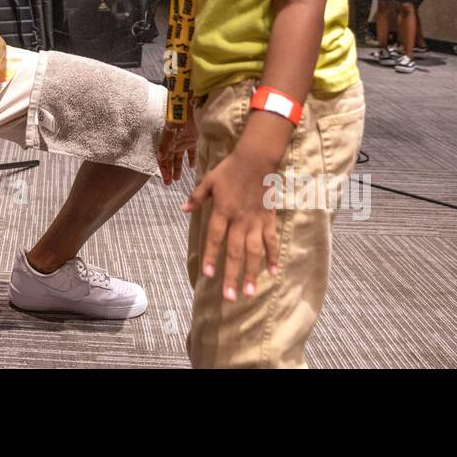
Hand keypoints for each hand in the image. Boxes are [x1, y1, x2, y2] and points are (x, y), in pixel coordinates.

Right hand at [157, 109, 197, 185]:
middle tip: (169, 183)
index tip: (166, 180)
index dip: (163, 170)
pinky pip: (191, 152)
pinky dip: (191, 159)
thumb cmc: (177, 120)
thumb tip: (160, 158)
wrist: (188, 109)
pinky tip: (191, 167)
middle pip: (170, 161)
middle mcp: (173, 145)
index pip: (163, 160)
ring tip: (177, 179)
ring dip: (178, 168)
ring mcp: (182, 143)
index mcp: (166, 143)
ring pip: (178, 158)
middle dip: (169, 172)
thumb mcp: (169, 133)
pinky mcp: (192, 140)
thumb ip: (165, 146)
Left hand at [183, 144, 279, 300]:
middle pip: (235, 251)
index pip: (215, 237)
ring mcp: (256, 221)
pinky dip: (273, 257)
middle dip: (232, 275)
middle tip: (230, 297)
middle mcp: (239, 219)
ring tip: (249, 292)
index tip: (208, 275)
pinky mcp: (268, 220)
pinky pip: (271, 241)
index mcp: (222, 210)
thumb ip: (196, 197)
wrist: (257, 159)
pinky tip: (272, 273)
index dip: (211, 256)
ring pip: (254, 251)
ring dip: (252, 272)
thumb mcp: (208, 180)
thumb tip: (183, 209)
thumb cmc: (230, 169)